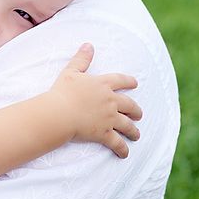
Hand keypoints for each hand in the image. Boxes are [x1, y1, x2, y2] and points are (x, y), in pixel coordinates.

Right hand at [48, 43, 141, 157]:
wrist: (60, 113)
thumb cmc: (63, 92)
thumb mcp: (71, 71)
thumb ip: (82, 58)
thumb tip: (88, 44)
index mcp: (103, 84)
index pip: (121, 81)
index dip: (129, 81)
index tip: (136, 83)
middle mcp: (110, 101)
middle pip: (129, 105)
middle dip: (135, 110)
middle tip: (139, 114)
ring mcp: (109, 118)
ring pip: (127, 125)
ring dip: (133, 130)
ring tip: (136, 134)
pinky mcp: (104, 133)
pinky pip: (117, 143)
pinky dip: (122, 149)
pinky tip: (125, 153)